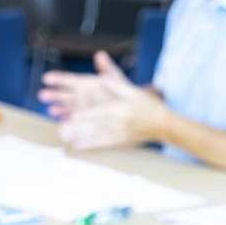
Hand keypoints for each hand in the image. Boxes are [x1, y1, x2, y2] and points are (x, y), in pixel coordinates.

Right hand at [39, 51, 129, 118]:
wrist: (132, 110)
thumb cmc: (123, 93)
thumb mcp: (117, 79)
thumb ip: (108, 70)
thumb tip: (101, 55)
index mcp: (85, 84)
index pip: (68, 80)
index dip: (57, 79)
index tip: (46, 79)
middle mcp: (81, 97)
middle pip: (64, 96)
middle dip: (53, 96)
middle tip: (43, 96)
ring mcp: (83, 110)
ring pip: (68, 111)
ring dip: (59, 111)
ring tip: (52, 111)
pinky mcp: (88, 123)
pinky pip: (78, 125)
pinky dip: (72, 126)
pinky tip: (65, 126)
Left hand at [41, 51, 169, 149]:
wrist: (162, 125)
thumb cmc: (147, 106)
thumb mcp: (133, 90)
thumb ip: (116, 85)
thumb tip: (103, 79)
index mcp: (119, 109)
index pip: (98, 112)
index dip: (85, 114)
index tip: (72, 115)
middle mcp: (117, 124)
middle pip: (93, 126)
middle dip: (78, 129)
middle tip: (62, 130)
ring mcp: (118, 134)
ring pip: (95, 136)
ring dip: (80, 138)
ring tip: (66, 138)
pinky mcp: (120, 141)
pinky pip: (102, 143)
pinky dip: (90, 144)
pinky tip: (78, 145)